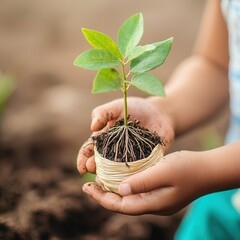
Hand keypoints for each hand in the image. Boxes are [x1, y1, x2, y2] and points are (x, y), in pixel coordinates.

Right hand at [77, 96, 174, 174]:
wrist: (159, 113)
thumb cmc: (135, 108)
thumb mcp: (117, 107)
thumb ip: (102, 113)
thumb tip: (92, 127)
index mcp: (104, 140)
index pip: (89, 151)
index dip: (83, 159)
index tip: (81, 167)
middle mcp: (113, 152)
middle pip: (101, 164)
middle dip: (95, 168)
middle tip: (93, 170)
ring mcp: (129, 159)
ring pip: (116, 173)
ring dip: (110, 178)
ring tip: (106, 181)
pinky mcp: (144, 163)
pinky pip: (137, 173)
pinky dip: (132, 179)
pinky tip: (129, 182)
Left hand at [82, 150, 207, 214]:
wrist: (207, 170)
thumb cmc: (188, 169)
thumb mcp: (164, 171)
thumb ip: (143, 182)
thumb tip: (121, 190)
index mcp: (153, 203)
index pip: (121, 206)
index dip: (102, 198)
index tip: (86, 188)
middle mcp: (153, 204)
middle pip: (123, 203)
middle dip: (104, 194)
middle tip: (89, 183)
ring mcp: (157, 198)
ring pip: (129, 196)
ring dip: (114, 189)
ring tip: (100, 179)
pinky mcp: (159, 191)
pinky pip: (137, 190)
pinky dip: (125, 184)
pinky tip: (119, 176)